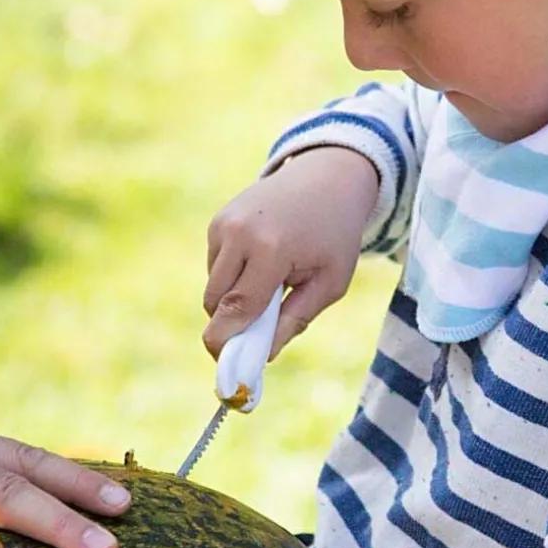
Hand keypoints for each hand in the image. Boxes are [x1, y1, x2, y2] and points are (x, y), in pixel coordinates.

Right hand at [203, 145, 379, 361]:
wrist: (326, 177)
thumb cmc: (335, 234)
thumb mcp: (330, 282)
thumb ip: (295, 321)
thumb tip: (263, 358)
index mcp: (270, 250)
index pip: (236, 310)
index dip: (227, 345)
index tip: (229, 370)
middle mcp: (238, 234)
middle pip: (215, 304)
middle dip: (231, 326)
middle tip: (259, 335)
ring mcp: (222, 225)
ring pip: (212, 288)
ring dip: (234, 300)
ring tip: (273, 285)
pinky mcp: (216, 221)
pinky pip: (214, 268)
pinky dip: (232, 277)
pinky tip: (263, 261)